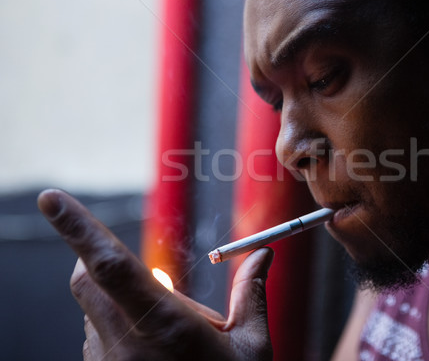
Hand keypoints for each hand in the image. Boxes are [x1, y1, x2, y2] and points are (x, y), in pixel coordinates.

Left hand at [38, 189, 273, 360]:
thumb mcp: (251, 348)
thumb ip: (252, 292)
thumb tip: (263, 253)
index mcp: (164, 326)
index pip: (111, 265)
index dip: (78, 228)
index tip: (51, 198)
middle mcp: (125, 343)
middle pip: (88, 278)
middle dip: (100, 258)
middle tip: (144, 273)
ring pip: (91, 307)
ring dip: (117, 298)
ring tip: (164, 331)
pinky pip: (95, 335)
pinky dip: (115, 325)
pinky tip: (151, 348)